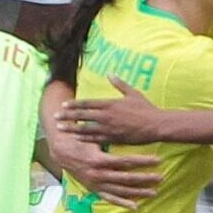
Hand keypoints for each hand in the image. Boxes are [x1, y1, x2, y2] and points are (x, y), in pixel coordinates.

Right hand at [45, 136, 162, 208]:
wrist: (61, 151)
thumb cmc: (81, 140)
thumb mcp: (95, 136)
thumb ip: (111, 137)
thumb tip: (130, 131)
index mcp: (99, 159)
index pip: (126, 162)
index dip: (143, 161)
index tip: (158, 160)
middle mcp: (98, 174)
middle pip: (126, 179)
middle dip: (145, 179)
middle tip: (161, 178)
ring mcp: (96, 184)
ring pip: (120, 191)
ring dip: (138, 192)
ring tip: (154, 193)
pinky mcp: (94, 189)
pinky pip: (110, 198)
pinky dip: (122, 203)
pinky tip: (135, 206)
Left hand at [58, 78, 173, 143]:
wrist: (157, 125)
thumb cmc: (146, 109)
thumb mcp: (133, 93)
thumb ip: (119, 84)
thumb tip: (109, 73)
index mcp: (110, 103)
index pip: (87, 103)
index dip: (74, 104)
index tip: (63, 105)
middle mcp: (107, 116)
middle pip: (82, 115)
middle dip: (67, 116)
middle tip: (55, 116)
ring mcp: (109, 128)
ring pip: (85, 129)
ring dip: (72, 129)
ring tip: (60, 129)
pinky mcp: (114, 139)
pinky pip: (96, 140)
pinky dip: (85, 139)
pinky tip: (76, 139)